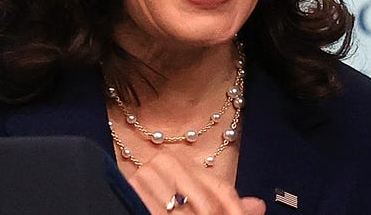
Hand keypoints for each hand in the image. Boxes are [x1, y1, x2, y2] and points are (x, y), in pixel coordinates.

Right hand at [125, 151, 265, 214]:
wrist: (112, 202)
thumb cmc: (155, 202)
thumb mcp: (191, 198)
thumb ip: (222, 202)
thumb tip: (258, 206)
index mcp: (176, 161)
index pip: (218, 188)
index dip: (234, 208)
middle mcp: (160, 165)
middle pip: (206, 203)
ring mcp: (144, 182)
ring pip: (186, 214)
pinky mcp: (132, 198)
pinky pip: (161, 213)